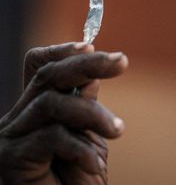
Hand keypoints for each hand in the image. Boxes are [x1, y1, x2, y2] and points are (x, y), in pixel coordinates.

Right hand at [0, 42, 127, 183]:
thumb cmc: (77, 179)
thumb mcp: (88, 138)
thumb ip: (85, 109)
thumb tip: (92, 78)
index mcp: (37, 109)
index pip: (40, 68)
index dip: (62, 52)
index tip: (92, 44)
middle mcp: (19, 118)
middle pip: (48, 76)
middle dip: (88, 64)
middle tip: (122, 61)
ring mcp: (12, 137)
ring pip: (52, 103)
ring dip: (92, 114)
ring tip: (117, 131)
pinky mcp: (12, 158)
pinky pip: (51, 137)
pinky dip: (80, 149)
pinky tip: (95, 164)